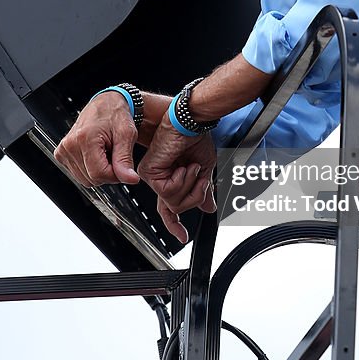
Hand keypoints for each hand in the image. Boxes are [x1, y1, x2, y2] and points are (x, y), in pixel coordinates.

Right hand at [54, 92, 139, 186]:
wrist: (105, 104)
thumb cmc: (116, 115)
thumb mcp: (126, 134)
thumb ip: (125, 159)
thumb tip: (130, 180)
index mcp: (84, 138)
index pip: (99, 174)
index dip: (115, 174)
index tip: (122, 163)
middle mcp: (69, 145)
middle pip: (91, 179)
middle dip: (108, 173)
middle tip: (114, 154)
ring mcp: (63, 150)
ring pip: (85, 180)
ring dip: (99, 171)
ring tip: (105, 152)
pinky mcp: (61, 154)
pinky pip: (78, 174)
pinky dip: (90, 169)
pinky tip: (96, 154)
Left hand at [137, 111, 216, 244]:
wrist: (191, 123)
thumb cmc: (196, 138)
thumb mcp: (205, 168)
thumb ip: (203, 190)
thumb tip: (208, 207)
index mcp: (171, 178)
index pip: (169, 208)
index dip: (175, 224)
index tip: (182, 236)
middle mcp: (160, 179)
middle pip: (175, 207)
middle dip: (195, 195)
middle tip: (203, 179)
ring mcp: (153, 177)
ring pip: (173, 202)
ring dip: (191, 185)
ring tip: (192, 166)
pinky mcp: (149, 173)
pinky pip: (168, 192)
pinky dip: (182, 180)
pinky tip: (184, 166)